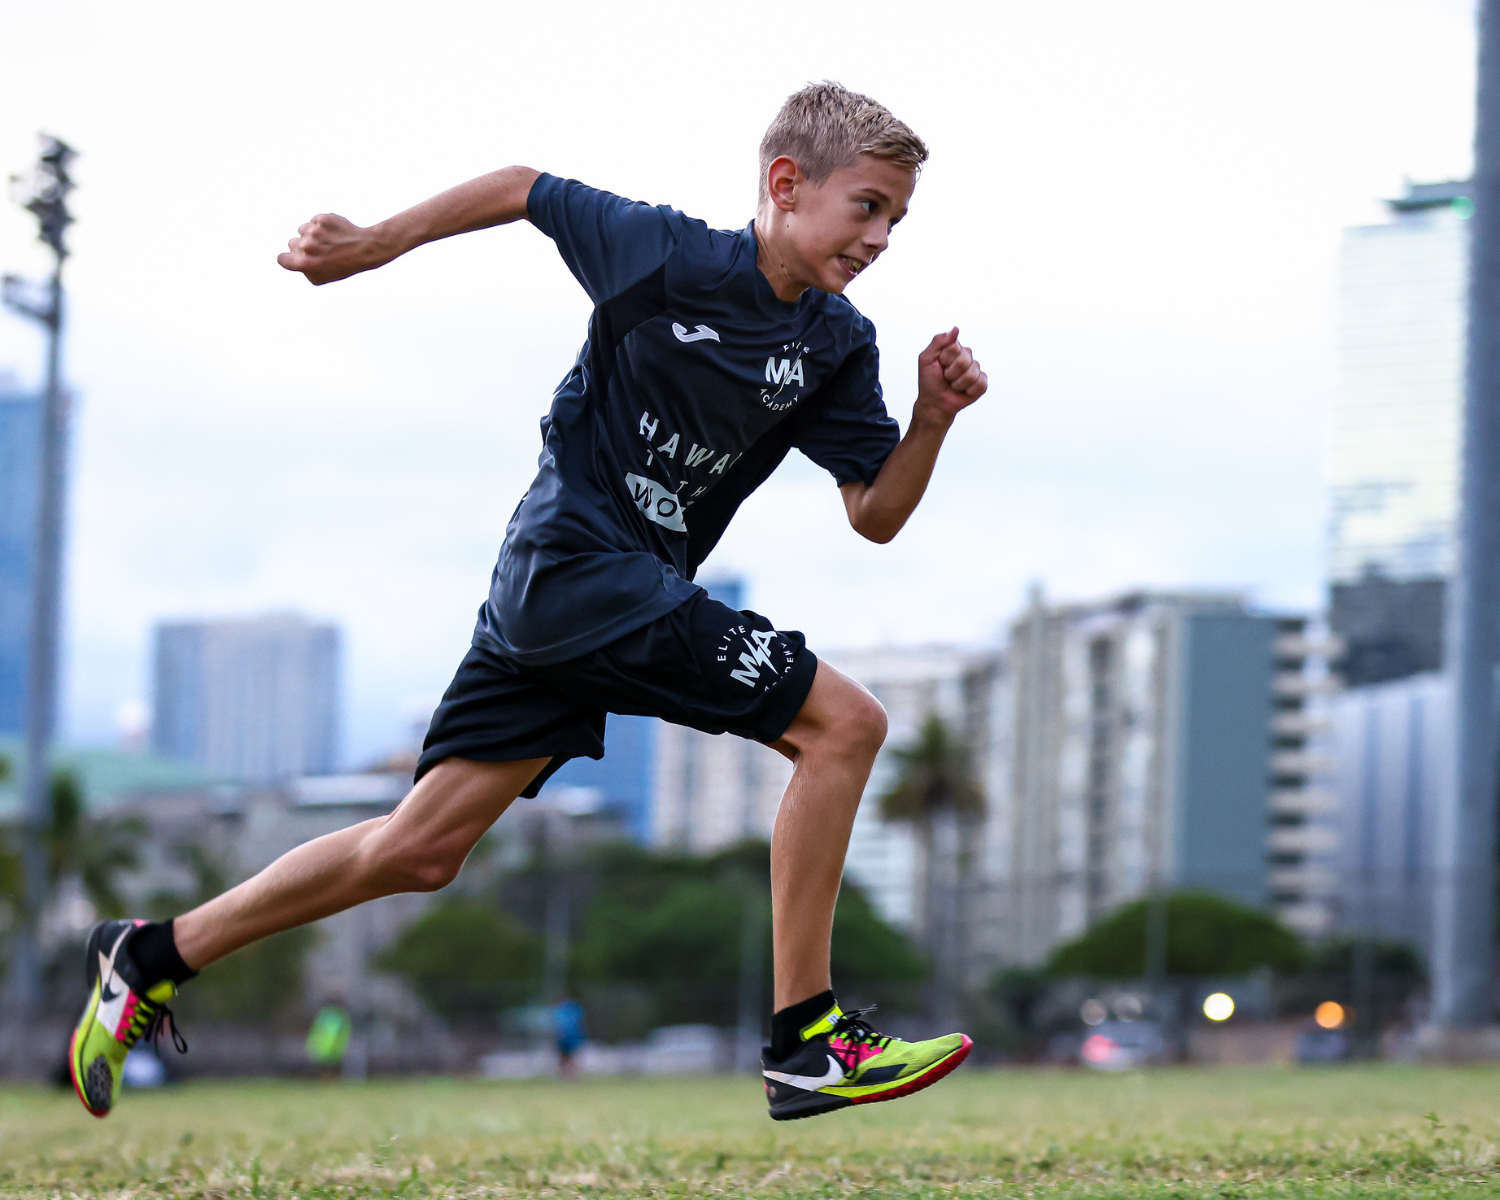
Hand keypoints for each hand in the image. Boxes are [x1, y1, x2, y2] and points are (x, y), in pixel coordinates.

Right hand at [276, 213, 392, 284]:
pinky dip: (321, 226)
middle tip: (322, 252)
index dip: (288, 259)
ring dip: (312, 235)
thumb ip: (303, 269)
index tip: (295, 258)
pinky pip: (313, 221)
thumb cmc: (343, 266)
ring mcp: (314, 231)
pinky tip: (334, 233)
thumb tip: (292, 259)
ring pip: (302, 230)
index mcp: (304, 263)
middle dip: (303, 247)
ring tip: (329, 242)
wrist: (365, 249)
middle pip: (292, 243)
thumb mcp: (321, 277)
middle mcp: (306, 246)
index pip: (282, 259)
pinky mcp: (321, 219)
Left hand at [915, 328, 987, 423]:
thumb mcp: (926, 358)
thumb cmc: (929, 381)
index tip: (939, 365)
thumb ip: (938, 341)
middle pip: (964, 361)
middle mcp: (967, 357)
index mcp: (955, 348)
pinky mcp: (981, 383)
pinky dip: (968, 391)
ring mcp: (975, 370)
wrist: (934, 402)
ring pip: (971, 374)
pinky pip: (980, 384)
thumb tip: (956, 329)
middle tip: (945, 377)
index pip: (955, 347)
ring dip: (957, 384)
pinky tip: (962, 391)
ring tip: (952, 385)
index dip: (944, 359)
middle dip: (950, 373)